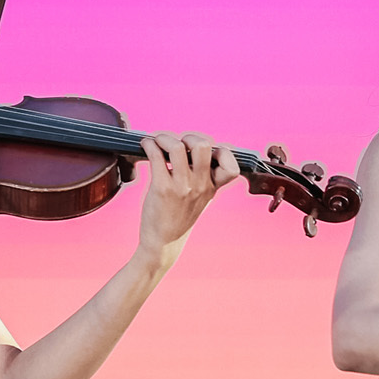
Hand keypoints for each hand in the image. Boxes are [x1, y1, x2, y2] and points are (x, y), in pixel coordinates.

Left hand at [134, 132, 241, 261]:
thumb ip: (207, 176)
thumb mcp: (203, 198)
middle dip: (189, 136)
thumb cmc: (180, 216)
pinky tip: (147, 146)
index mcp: (213, 186)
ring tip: (158, 141)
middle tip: (178, 143)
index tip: (207, 151)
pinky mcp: (162, 188)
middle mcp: (200, 185)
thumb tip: (201, 147)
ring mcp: (182, 186)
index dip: (222, 151)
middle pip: (202, 145)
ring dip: (164, 137)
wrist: (164, 242)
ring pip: (177, 146)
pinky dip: (150, 144)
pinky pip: (156, 155)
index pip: (231, 165)